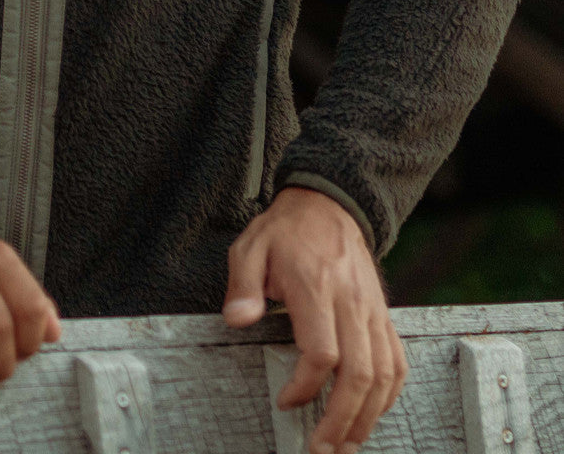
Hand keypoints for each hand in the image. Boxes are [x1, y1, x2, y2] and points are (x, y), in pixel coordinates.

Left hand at [223, 187, 406, 453]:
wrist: (327, 205)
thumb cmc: (284, 231)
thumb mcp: (249, 247)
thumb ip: (242, 286)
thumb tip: (237, 321)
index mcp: (315, 285)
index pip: (322, 351)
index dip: (306, 387)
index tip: (285, 401)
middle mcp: (351, 300)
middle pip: (360, 372)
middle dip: (342, 419)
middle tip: (322, 449)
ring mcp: (373, 308)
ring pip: (384, 373)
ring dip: (369, 416)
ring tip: (346, 445)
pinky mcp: (384, 313)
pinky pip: (397, 360)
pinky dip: (389, 394)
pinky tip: (371, 415)